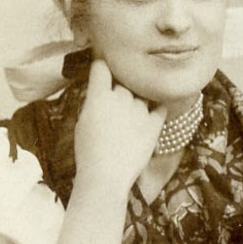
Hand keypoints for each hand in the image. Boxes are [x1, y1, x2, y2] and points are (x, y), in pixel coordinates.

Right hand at [73, 58, 167, 195]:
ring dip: (136, 103)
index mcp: (99, 96)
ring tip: (128, 122)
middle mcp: (121, 98)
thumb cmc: (88, 151)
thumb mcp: (82, 121)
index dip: (101, 68)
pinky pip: (160, 107)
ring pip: (140, 96)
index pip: (101, 67)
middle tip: (114, 108)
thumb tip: (102, 90)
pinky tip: (150, 117)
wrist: (106, 176)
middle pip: (122, 83)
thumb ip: (94, 101)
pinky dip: (156, 109)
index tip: (102, 70)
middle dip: (118, 90)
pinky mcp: (155, 124)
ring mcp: (141, 110)